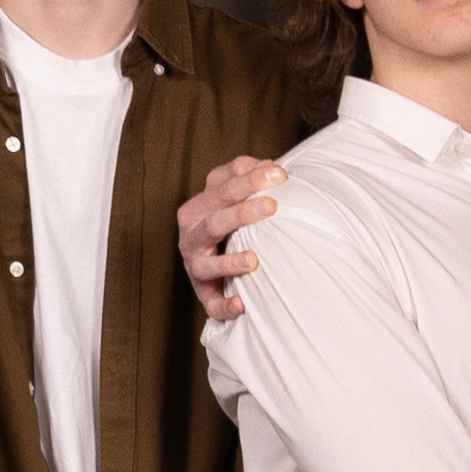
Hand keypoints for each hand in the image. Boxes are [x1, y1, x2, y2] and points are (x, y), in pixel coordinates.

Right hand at [175, 154, 286, 323]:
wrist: (214, 267)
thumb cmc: (230, 226)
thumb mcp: (235, 199)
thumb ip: (248, 180)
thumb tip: (272, 166)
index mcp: (199, 206)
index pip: (220, 186)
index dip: (248, 178)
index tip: (279, 174)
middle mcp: (191, 234)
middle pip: (214, 220)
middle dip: (242, 212)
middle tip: (272, 206)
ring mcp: (195, 265)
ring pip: (206, 264)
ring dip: (229, 262)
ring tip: (253, 260)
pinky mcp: (204, 293)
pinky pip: (212, 303)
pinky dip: (225, 305)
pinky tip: (241, 304)